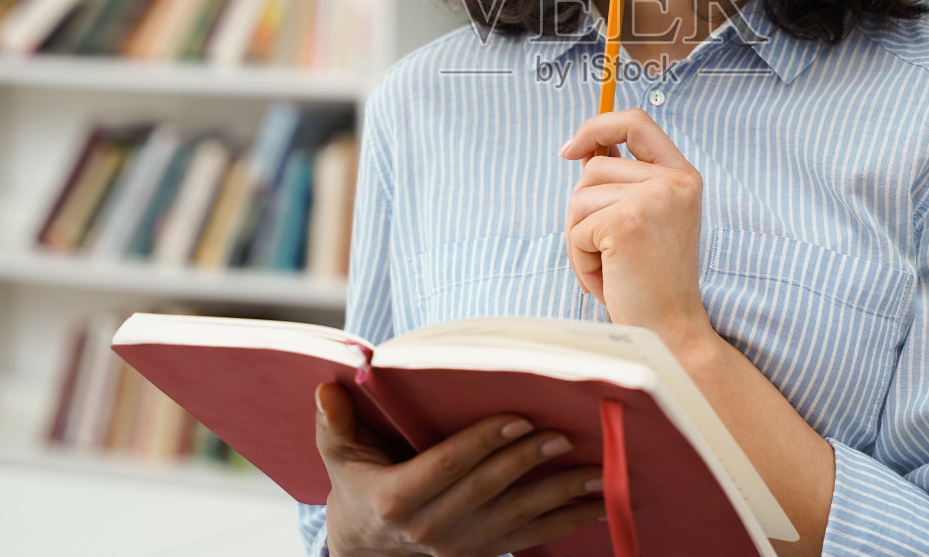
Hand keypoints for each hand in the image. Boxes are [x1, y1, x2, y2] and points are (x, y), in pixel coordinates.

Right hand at [315, 382, 604, 556]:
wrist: (365, 550)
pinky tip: (600, 505)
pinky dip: (568, 523)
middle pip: (488, 489)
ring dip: (561, 496)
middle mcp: (431, 529)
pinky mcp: (483, 555)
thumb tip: (328, 388)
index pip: (446, 466)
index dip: (483, 442)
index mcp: (397, 499)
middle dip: (529, 461)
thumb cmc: (356, 485)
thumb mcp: (337, 454)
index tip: (518, 418)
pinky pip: (532, 538)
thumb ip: (334, 422)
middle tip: (563, 434)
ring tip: (596, 471)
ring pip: (518, 517)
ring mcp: (460, 547)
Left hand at [558, 108, 712, 347]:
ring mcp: (652, 199)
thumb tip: (582, 153)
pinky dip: (580, 260)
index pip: (636, 122)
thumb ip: (625, 184)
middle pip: (594, 168)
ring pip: (579, 199)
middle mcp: (674, 181)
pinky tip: (607, 280)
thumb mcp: (650, 221)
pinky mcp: (626, 223)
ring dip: (581, 240)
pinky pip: (576, 231)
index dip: (597, 126)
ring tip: (610, 269)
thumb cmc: (653, 283)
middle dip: (583, 212)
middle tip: (606, 253)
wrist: (671, 332)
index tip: (571, 149)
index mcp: (683, 175)